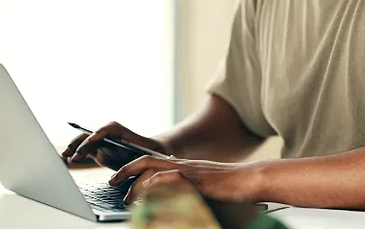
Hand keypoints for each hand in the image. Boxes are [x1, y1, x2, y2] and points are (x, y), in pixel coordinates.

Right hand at [61, 121, 169, 170]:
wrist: (151, 153)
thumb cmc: (151, 153)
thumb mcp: (148, 155)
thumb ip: (139, 161)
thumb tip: (132, 170)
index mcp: (122, 132)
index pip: (108, 129)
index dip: (98, 134)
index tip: (90, 141)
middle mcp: (109, 135)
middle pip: (92, 134)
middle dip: (81, 143)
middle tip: (72, 154)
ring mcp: (102, 142)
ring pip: (85, 141)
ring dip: (74, 147)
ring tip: (65, 156)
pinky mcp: (98, 150)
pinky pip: (84, 149)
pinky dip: (76, 153)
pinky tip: (68, 160)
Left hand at [108, 155, 254, 204]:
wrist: (252, 179)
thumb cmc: (234, 186)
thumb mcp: (206, 189)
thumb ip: (189, 192)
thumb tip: (172, 204)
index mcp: (184, 166)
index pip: (153, 161)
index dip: (134, 168)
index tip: (120, 179)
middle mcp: (184, 165)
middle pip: (147, 160)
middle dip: (125, 170)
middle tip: (112, 181)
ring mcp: (189, 170)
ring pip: (153, 168)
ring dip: (135, 183)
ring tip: (126, 198)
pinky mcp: (195, 179)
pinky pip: (169, 178)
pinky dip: (154, 186)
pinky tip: (147, 195)